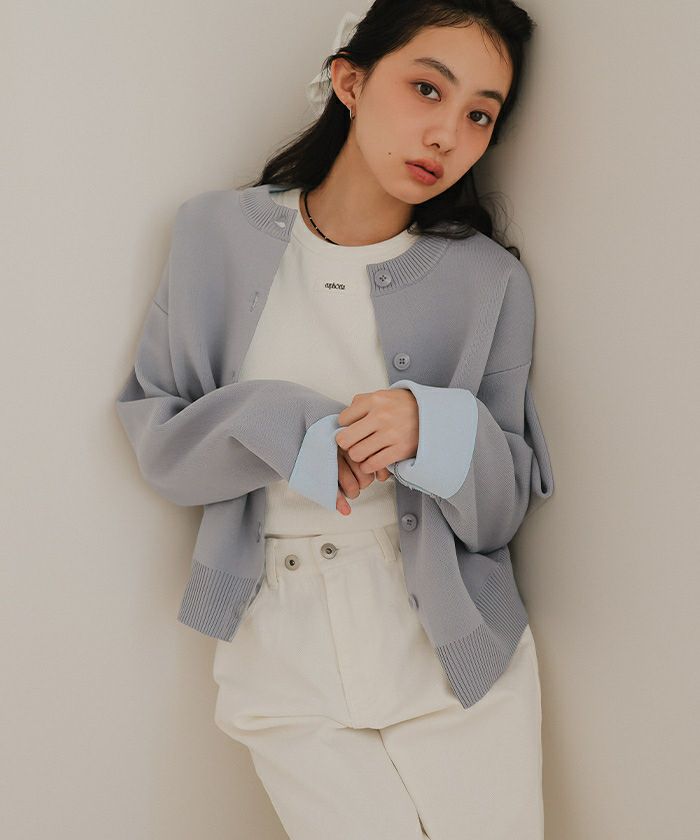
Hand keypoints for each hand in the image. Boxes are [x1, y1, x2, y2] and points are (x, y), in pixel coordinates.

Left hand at [335, 387, 418, 514]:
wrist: (432, 414)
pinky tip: (371, 461)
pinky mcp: (400, 450)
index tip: (351, 429)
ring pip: (356, 454)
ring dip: (358, 456)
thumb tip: (344, 419)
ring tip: (363, 453)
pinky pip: (372, 464)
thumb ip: (361, 402)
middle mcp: (381, 416)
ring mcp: (391, 434)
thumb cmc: (404, 406)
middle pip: (345, 439)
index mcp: (374, 400)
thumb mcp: (382, 395)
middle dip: (346, 444)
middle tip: (353, 443)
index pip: (343, 419)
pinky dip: (368, 466)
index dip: (344, 426)